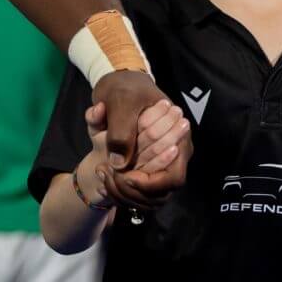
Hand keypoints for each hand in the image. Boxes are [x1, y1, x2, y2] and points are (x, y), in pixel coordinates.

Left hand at [94, 69, 190, 206]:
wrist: (118, 84)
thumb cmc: (123, 90)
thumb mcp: (119, 102)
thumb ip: (120, 131)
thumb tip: (119, 163)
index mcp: (179, 139)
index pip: (173, 178)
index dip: (150, 184)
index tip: (124, 177)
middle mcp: (176, 155)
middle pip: (161, 193)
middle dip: (132, 192)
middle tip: (107, 177)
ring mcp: (163, 163)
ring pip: (149, 197)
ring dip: (123, 193)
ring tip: (102, 174)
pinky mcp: (148, 166)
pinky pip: (139, 191)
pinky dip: (120, 190)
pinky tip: (102, 178)